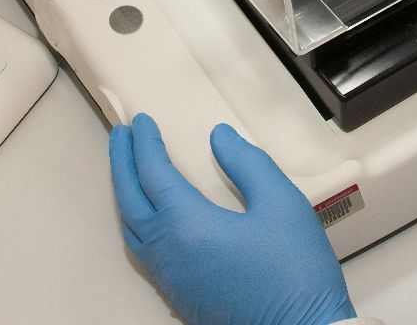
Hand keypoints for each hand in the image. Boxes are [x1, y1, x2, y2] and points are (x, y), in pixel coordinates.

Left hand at [109, 113, 355, 324]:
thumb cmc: (295, 276)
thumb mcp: (282, 205)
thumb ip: (247, 164)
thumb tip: (219, 140)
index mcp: (188, 226)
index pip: (153, 173)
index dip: (144, 143)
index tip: (141, 121)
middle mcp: (170, 253)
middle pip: (130, 199)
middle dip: (123, 163)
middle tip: (121, 136)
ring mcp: (172, 278)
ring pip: (133, 229)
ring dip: (127, 193)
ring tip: (131, 170)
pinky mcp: (182, 295)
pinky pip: (145, 252)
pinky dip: (139, 222)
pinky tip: (154, 216)